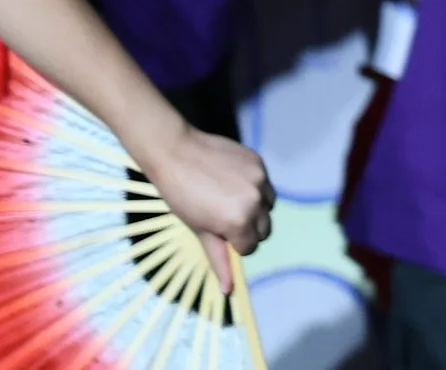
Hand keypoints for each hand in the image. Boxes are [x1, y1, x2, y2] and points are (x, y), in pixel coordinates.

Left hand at [138, 124, 273, 286]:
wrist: (177, 153)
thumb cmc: (181, 197)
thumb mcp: (198, 230)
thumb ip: (218, 259)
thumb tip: (228, 292)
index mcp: (239, 222)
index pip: (250, 246)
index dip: (233, 242)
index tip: (217, 232)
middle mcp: (256, 202)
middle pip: (264, 228)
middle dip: (247, 227)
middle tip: (223, 217)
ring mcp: (260, 180)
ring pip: (268, 205)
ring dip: (255, 207)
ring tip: (229, 198)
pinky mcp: (261, 163)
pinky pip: (265, 183)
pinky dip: (253, 186)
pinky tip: (232, 180)